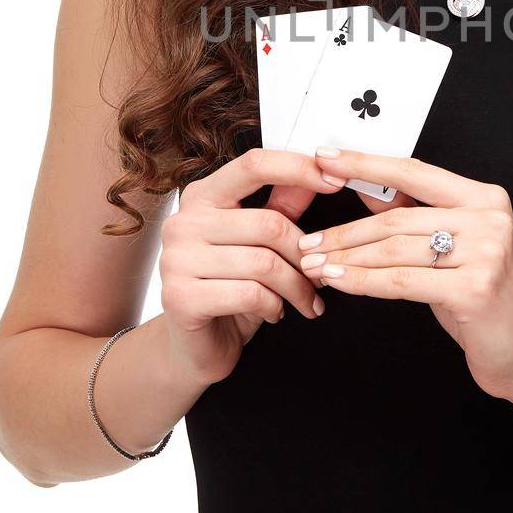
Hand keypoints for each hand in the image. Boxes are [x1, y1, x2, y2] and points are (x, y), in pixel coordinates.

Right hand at [159, 147, 346, 388]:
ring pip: (264, 262)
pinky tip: (274, 312)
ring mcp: (177, 259)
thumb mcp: (259, 244)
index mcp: (202, 197)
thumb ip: (283, 205)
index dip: (298, 168)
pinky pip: (251, 294)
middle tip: (320, 277)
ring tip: (304, 300)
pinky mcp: (180, 297)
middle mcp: (184, 222)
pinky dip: (274, 306)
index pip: (253, 165)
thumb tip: (319, 170)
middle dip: (305, 256)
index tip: (336, 180)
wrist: (194, 347)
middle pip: (268, 223)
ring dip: (296, 287)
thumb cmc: (229, 290)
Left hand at [297, 147, 512, 409]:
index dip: (366, 164)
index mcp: (485, 198)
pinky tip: (340, 281)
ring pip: (396, 249)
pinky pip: (403, 281)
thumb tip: (365, 187)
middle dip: (346, 231)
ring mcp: (486, 252)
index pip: (414, 172)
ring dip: (347, 258)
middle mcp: (489, 218)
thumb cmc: (481, 296)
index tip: (326, 157)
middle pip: (398, 217)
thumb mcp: (450, 247)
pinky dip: (364, 282)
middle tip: (309, 241)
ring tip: (316, 265)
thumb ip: (415, 215)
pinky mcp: (474, 288)